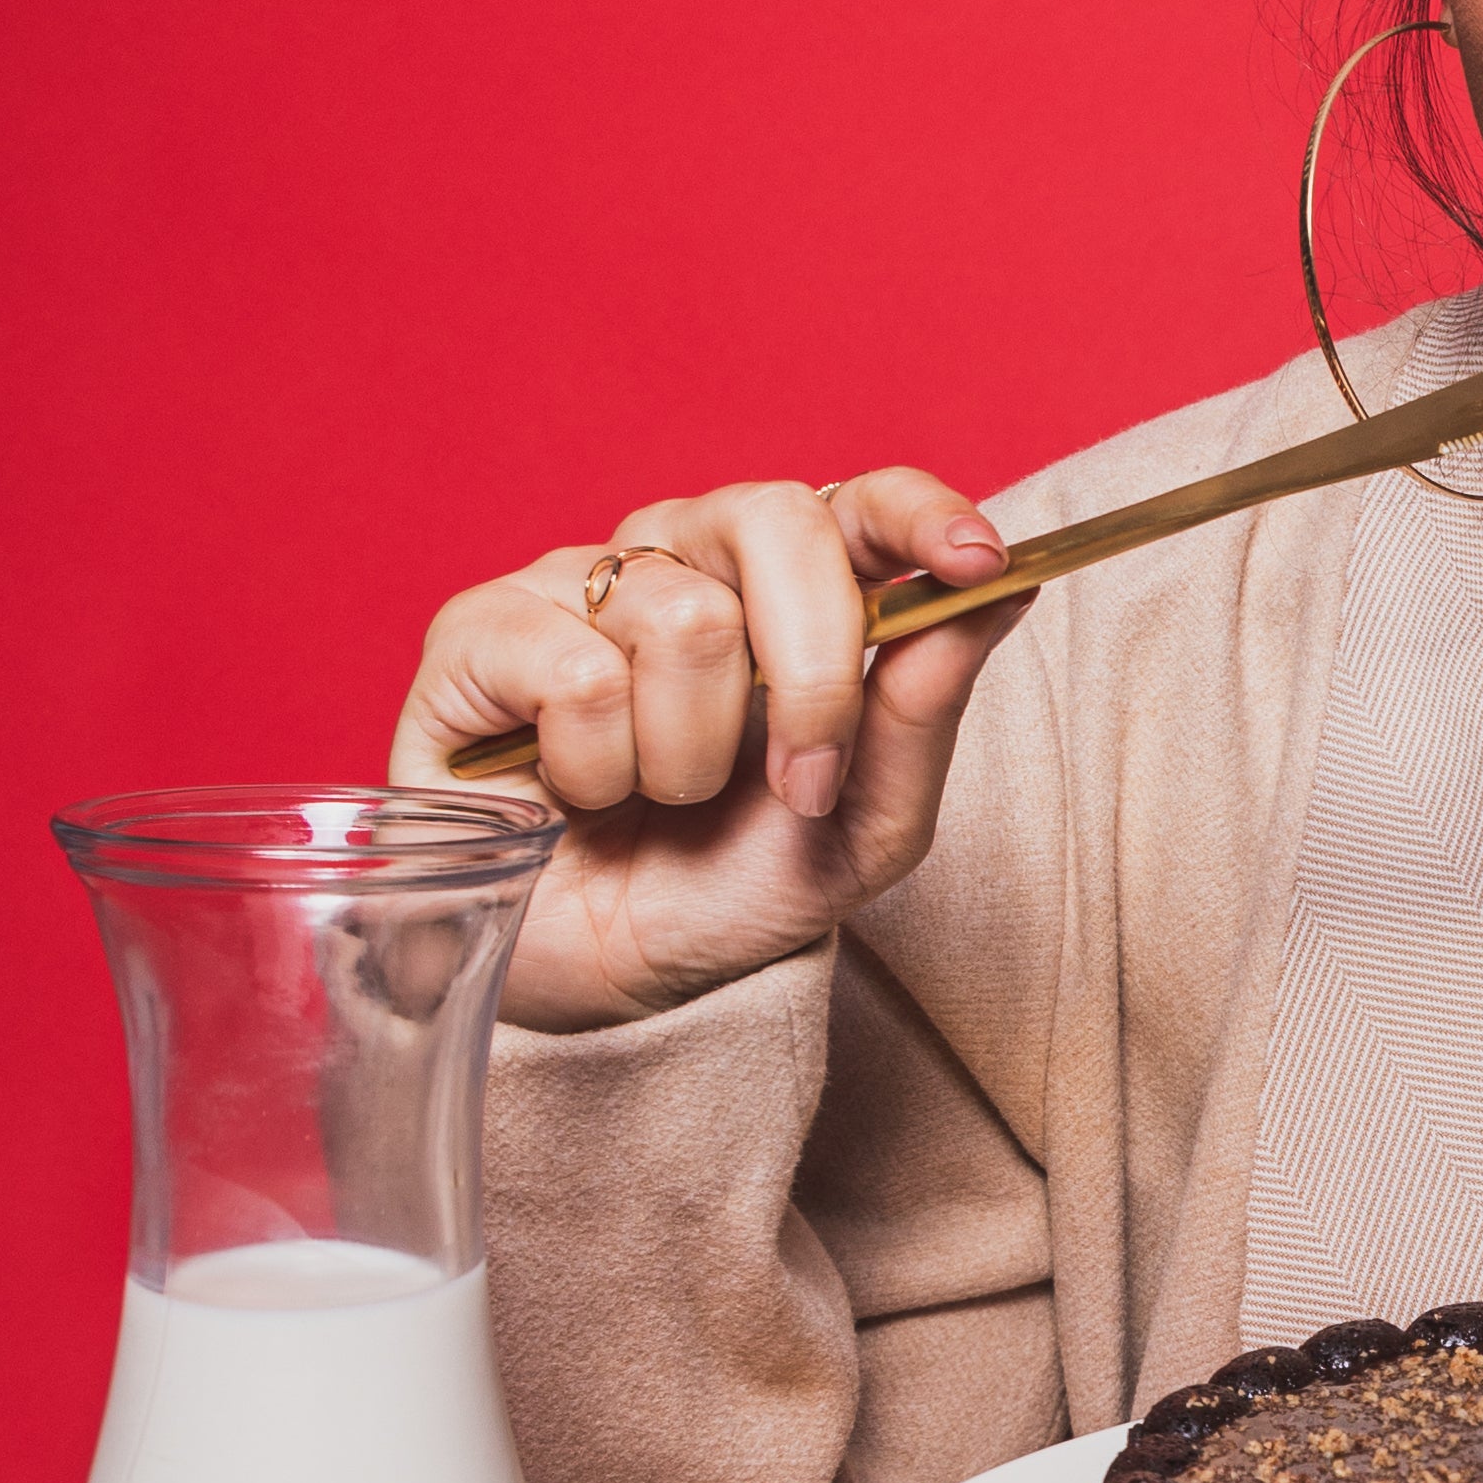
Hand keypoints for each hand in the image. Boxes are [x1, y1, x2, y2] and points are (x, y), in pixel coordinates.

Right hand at [392, 472, 1032, 1029]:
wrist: (606, 982)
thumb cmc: (733, 888)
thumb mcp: (864, 827)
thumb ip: (925, 708)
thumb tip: (1002, 593)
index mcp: (787, 584)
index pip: (860, 500)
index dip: (919, 513)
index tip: (978, 563)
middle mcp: (684, 555)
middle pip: (778, 521)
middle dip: (815, 673)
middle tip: (802, 789)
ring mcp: (577, 583)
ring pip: (684, 617)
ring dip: (690, 754)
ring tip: (658, 797)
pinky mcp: (480, 629)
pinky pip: (578, 673)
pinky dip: (597, 767)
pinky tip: (576, 792)